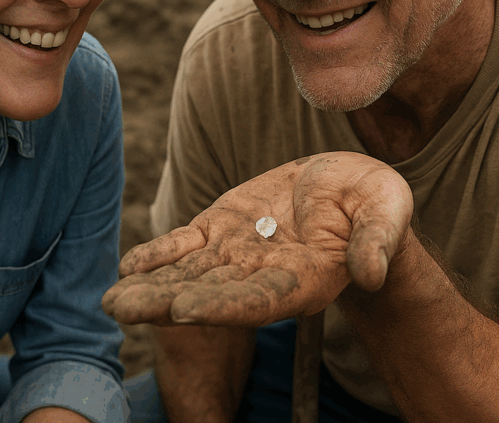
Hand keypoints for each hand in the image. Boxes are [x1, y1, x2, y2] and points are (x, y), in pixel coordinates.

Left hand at [102, 152, 412, 326]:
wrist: (350, 187)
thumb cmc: (375, 203)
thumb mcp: (387, 212)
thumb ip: (377, 242)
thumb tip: (369, 272)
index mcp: (305, 280)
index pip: (260, 299)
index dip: (223, 306)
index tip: (184, 311)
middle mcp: (265, 275)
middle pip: (211, 294)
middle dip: (166, 303)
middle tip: (123, 311)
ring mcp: (239, 252)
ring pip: (189, 274)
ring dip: (150, 287)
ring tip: (111, 301)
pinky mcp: (224, 228)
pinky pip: (187, 245)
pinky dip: (159, 254)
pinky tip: (129, 266)